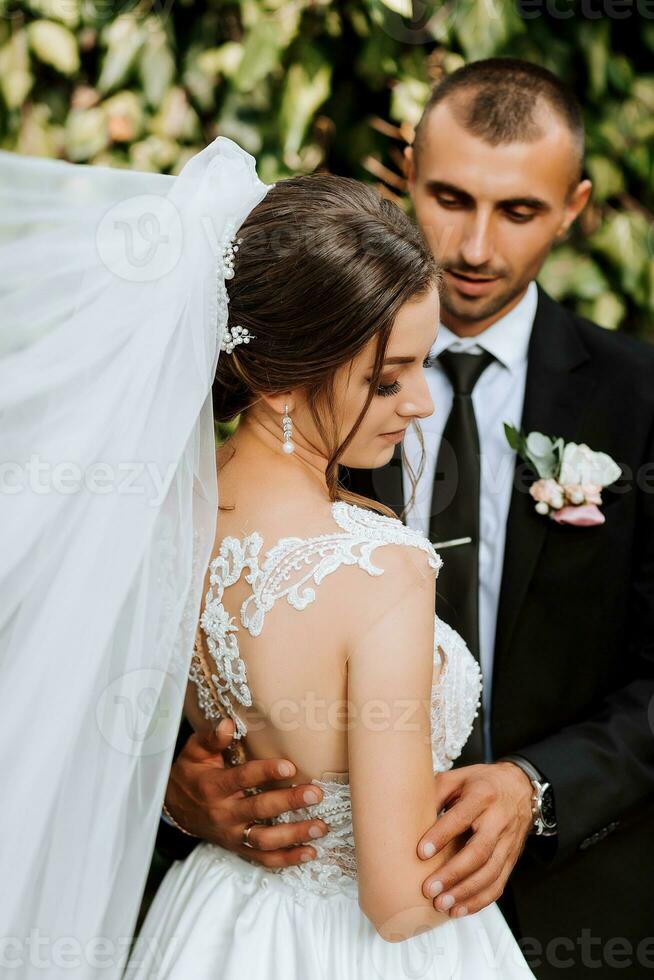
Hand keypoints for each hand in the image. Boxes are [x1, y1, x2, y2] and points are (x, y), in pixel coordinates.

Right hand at [164, 719, 328, 867]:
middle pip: (259, 810)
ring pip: (265, 840)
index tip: (290, 766)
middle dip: (289, 802)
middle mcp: (223, 813)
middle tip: (315, 794)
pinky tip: (310, 852)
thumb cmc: (191, 773)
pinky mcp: (238, 848)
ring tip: (320, 827)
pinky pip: (263, 859)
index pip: (242, 778)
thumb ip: (212, 738)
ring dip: (294, 835)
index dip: (266, 772)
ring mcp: (232, 835)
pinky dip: (287, 859)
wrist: (174, 808)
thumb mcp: (194, 752)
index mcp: (213, 786)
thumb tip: (227, 724)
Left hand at [417, 762, 533, 918]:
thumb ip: (436, 793)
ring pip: (491, 872)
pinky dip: (480, 900)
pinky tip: (460, 909)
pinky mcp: (512, 858)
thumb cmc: (481, 782)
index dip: (441, 835)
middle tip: (429, 889)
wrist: (520, 787)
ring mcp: (508, 841)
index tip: (421, 853)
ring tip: (441, 904)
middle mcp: (498, 819)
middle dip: (453, 873)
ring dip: (466, 892)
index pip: (462, 817)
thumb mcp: (458, 777)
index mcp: (482, 795)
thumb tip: (409, 814)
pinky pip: (499, 883)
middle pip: (479, 851)